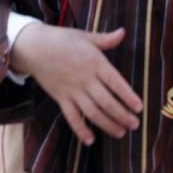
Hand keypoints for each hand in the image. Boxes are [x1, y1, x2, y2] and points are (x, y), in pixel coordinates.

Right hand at [9, 25, 140, 145]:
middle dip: (122, 115)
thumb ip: (106, 39)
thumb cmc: (62, 39)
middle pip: (107, 101)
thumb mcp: (86, 37)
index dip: (128, 96)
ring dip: (107, 124)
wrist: (34, 47)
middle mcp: (85, 79)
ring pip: (92, 112)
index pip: (116, 83)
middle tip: (135, 125)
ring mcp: (72, 90)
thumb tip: (123, 32)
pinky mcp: (60, 98)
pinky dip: (80, 129)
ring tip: (121, 133)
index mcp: (95, 63)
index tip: (139, 107)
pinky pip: (71, 117)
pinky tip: (90, 140)